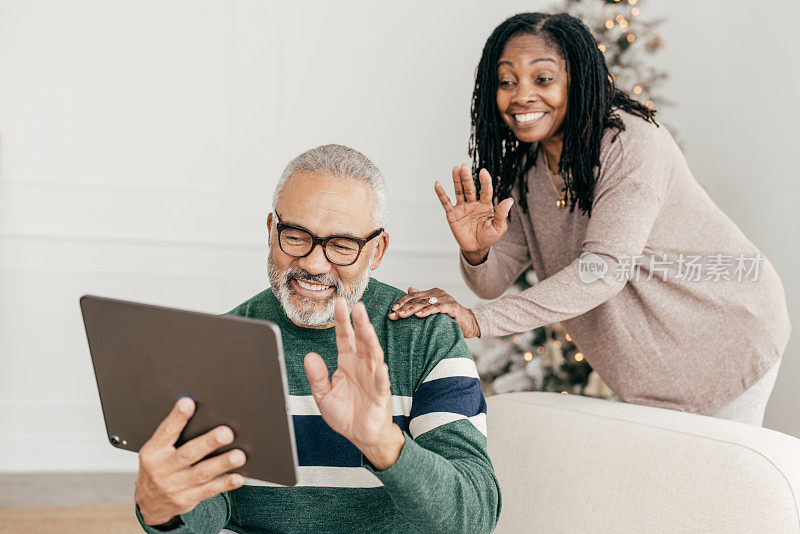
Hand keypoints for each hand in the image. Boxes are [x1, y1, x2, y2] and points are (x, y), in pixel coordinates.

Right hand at [135, 397, 245, 526]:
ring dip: (222, 464)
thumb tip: (191, 406)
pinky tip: (237, 477)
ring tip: (238, 456)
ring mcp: (175, 486)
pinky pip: (209, 490)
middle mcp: (162, 469)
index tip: (188, 403)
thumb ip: (172, 432)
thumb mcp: (156, 450)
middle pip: (188, 453)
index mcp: (154, 452)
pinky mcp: (187, 499)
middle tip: (226, 433)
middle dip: (209, 442)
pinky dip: (224, 483)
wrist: (149, 503)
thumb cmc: (157, 468)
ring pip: (202, 473)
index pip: (166, 431)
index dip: (177, 417)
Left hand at [304, 299, 403, 469]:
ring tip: (367, 327)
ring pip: (374, 356)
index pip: (345, 337)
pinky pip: (382, 384)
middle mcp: (362, 366)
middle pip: (362, 341)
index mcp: (347, 362)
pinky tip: (381, 368)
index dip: (342, 322)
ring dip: (371, 341)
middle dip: (360, 324)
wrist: (361, 435)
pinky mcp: (381, 395)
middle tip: (357, 306)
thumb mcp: (323, 394)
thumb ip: (316, 376)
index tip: (339, 304)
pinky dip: (382, 376)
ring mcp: (373, 379)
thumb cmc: (345, 412)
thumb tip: (309, 355)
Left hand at [389, 287, 480, 338]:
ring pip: (425, 304)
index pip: (414, 296)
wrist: (469, 323)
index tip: (392, 310)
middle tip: (394, 315)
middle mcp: (438, 293)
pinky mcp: (452, 307)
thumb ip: (423, 300)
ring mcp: (446, 299)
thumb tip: (409, 289)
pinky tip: (419, 316)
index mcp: (433, 292)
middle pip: (417, 300)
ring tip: (402, 315)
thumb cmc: (450, 318)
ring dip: (412, 310)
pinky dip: (427, 312)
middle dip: (404, 308)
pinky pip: (437, 308)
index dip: (402, 302)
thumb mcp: (434, 308)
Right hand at [435, 164, 513, 262]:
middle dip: (467, 178)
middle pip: (470, 188)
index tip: (483, 172)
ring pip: (459, 191)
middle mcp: (473, 203)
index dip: (485, 182)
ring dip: (456, 180)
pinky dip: (441, 194)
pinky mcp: (452, 214)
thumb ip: (502, 214)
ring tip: (455, 169)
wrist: (476, 248)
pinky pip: (446, 203)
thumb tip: (509, 200)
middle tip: (464, 167)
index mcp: (485, 205)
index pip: (485, 191)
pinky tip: (438, 184)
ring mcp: (462, 207)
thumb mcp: (498, 228)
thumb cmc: (489, 237)